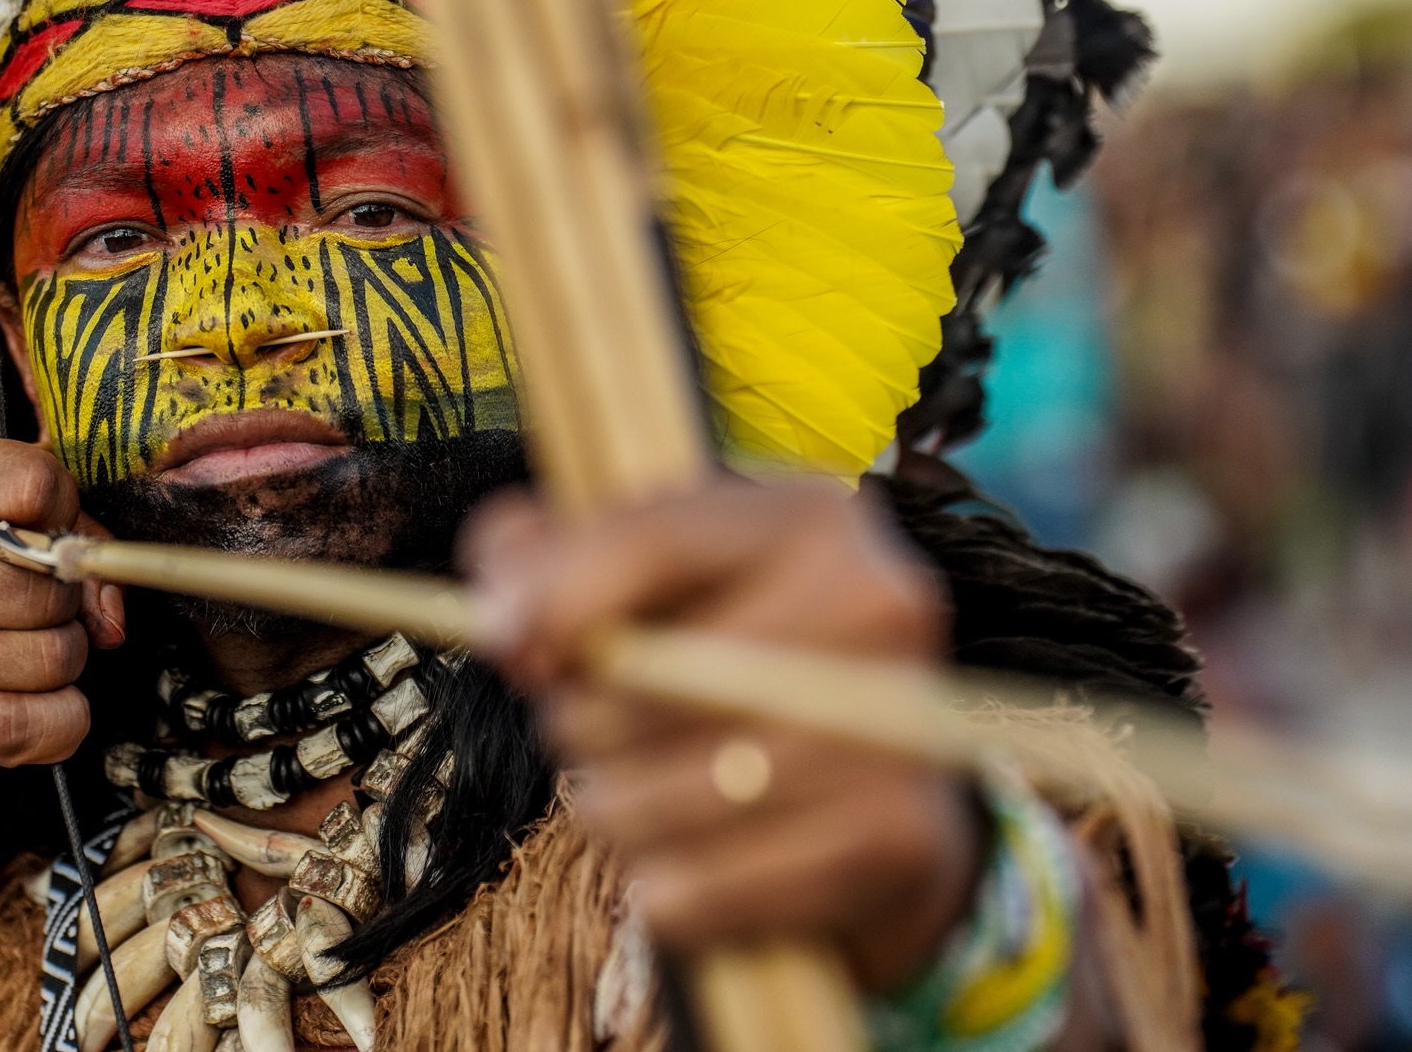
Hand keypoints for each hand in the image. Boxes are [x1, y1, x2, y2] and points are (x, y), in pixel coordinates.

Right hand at [0, 441, 126, 780]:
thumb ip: (63, 528)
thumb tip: (109, 613)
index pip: (35, 486)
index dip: (62, 515)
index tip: (43, 533)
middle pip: (48, 591)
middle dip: (66, 601)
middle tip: (38, 603)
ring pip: (49, 660)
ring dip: (64, 656)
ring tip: (31, 643)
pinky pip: (23, 729)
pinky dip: (60, 720)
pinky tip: (46, 699)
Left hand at [465, 477, 983, 994]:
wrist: (885, 789)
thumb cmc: (737, 661)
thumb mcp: (653, 581)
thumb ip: (549, 559)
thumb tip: (507, 619)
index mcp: (811, 517)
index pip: (651, 540)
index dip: (555, 596)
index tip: (508, 643)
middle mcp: (878, 605)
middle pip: (654, 680)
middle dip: (584, 722)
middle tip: (590, 735)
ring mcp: (902, 724)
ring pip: (675, 797)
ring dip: (616, 814)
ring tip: (630, 799)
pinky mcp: (904, 838)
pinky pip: (712, 890)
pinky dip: (668, 893)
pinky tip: (684, 864)